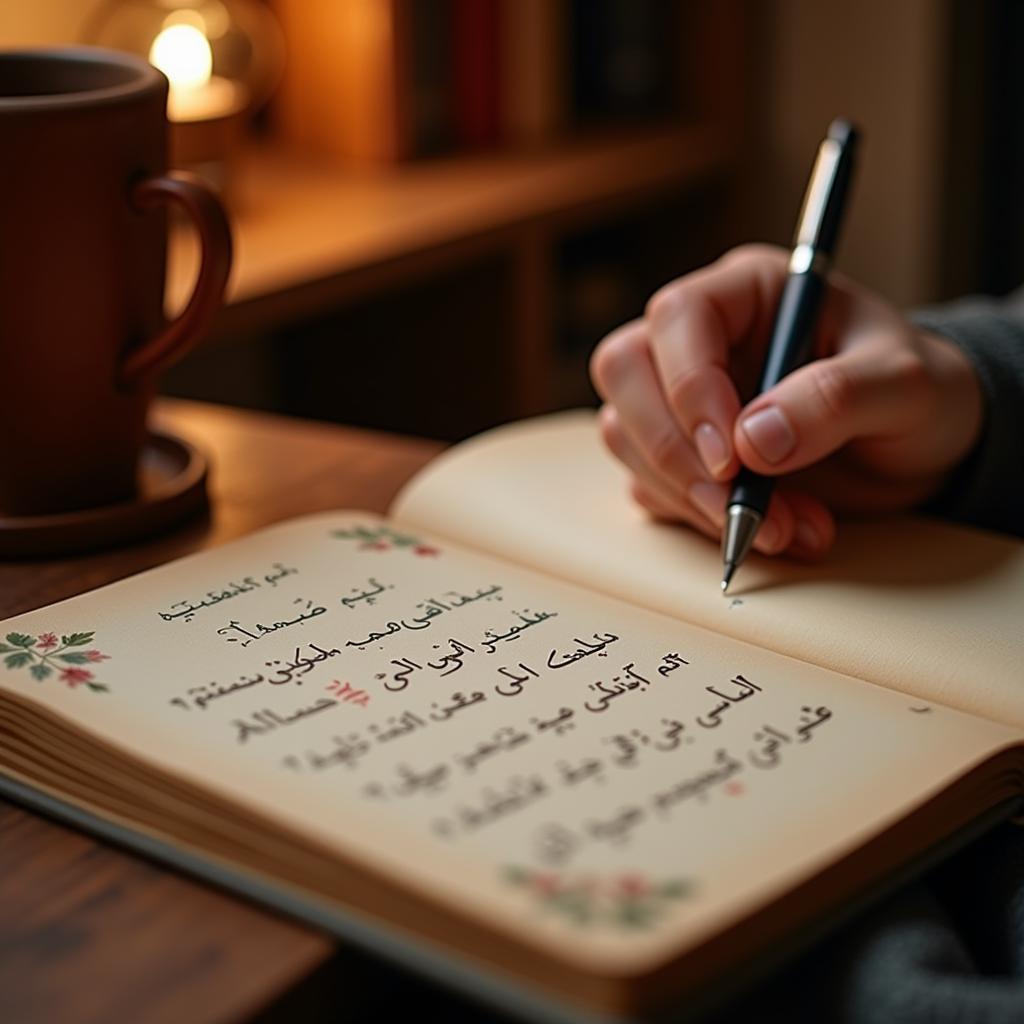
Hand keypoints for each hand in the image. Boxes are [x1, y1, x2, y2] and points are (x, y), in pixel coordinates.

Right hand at [590, 244, 983, 556]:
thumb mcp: (906, 385)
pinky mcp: (682, 453)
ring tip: (784, 528)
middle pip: (625, 372)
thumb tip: (753, 441)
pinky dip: (701, 521)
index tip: (731, 457)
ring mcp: (683, 398)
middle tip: (736, 505)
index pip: (679, 316)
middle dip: (672, 451)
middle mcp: (702, 339)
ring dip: (691, 498)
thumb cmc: (918, 394)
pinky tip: (776, 529)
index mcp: (749, 293)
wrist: (921, 450)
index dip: (689, 386)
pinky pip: (651, 485)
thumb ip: (836, 399)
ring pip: (627, 436)